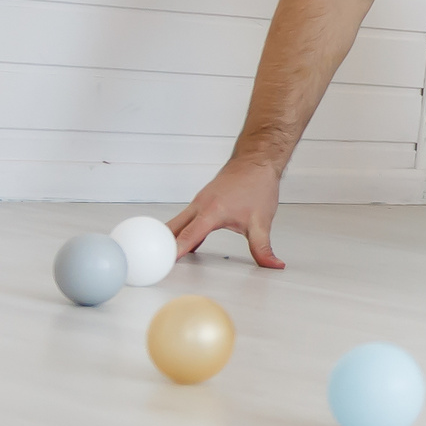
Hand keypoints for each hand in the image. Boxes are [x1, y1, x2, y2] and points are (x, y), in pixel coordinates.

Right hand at [169, 157, 284, 268]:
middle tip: (154, 264)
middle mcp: (200, 206)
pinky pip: (184, 220)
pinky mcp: (201, 203)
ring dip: (168, 239)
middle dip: (162, 246)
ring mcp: (198, 203)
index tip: (164, 262)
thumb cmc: (257, 186)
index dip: (176, 250)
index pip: (189, 235)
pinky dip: (178, 232)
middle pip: (173, 229)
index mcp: (212, 211)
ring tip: (159, 258)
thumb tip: (272, 264)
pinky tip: (179, 244)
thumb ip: (263, 247)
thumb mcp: (262, 222)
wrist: (256, 161)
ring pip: (176, 223)